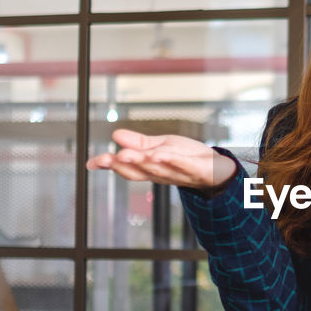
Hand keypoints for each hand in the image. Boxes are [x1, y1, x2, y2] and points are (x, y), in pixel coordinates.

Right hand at [86, 129, 236, 190]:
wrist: (219, 170)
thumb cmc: (188, 158)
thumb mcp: (161, 146)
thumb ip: (139, 143)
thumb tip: (115, 136)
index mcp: (151, 168)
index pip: (127, 168)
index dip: (109, 166)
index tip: (91, 163)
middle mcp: (162, 174)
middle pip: (139, 170)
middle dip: (121, 165)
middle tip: (106, 159)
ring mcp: (179, 173)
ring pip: (158, 169)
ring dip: (142, 162)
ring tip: (126, 155)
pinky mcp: (196, 169)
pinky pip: (182, 165)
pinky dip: (171, 160)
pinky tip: (159, 154)